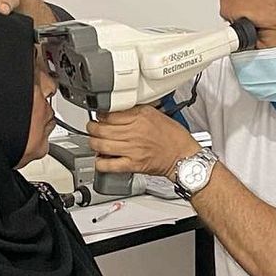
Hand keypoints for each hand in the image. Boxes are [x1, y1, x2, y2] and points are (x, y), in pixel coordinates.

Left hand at [86, 106, 200, 179]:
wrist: (183, 156)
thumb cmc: (173, 137)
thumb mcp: (156, 114)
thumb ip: (136, 111)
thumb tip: (118, 110)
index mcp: (140, 117)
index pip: (110, 114)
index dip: (100, 115)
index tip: (99, 117)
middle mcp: (135, 131)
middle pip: (101, 129)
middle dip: (92, 129)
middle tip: (92, 129)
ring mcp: (133, 149)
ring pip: (101, 145)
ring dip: (93, 144)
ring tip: (94, 142)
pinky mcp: (133, 164)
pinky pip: (109, 165)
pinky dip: (100, 163)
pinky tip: (100, 160)